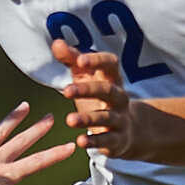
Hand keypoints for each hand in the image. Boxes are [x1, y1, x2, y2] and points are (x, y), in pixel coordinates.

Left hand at [55, 40, 135, 156]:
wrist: (128, 128)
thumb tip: (56, 42)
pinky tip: (81, 142)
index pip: (110, 63)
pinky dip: (95, 141)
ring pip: (106, 117)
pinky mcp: (118, 139)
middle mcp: (119, 96)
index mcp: (112, 77)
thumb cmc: (99, 96)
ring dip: (88, 119)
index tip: (79, 60)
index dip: (97, 61)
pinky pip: (108, 140)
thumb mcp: (86, 76)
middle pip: (107, 90)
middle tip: (65, 91)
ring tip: (69, 120)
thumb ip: (71, 59)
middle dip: (87, 90)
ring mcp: (120, 118)